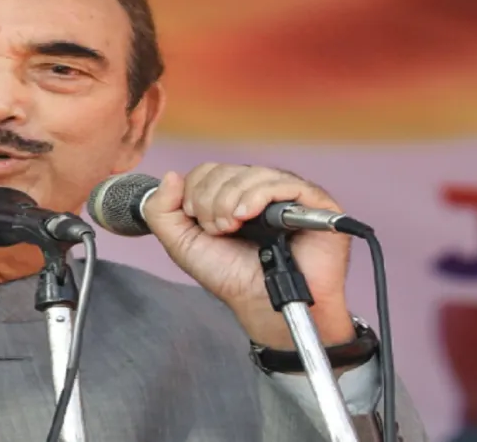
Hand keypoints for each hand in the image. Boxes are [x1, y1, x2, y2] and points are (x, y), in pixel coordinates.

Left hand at [142, 163, 355, 349]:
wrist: (263, 306)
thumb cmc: (230, 276)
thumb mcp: (182, 244)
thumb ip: (162, 211)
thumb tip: (170, 175)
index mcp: (232, 194)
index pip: (207, 171)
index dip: (194, 194)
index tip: (200, 224)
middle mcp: (260, 189)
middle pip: (224, 170)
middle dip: (210, 202)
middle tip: (218, 230)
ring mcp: (288, 193)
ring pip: (249, 173)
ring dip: (230, 202)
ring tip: (232, 228)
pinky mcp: (314, 202)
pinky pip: (283, 182)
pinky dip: (257, 196)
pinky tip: (247, 216)